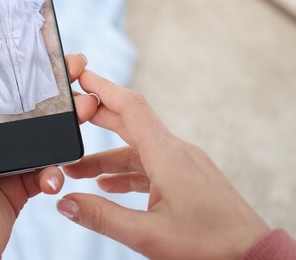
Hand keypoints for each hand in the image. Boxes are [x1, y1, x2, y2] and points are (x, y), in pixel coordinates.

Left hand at [0, 53, 98, 249]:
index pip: (0, 86)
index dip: (22, 69)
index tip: (47, 54)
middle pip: (28, 107)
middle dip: (56, 92)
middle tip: (79, 77)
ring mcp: (7, 161)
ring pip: (44, 135)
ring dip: (67, 124)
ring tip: (85, 112)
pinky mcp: (21, 184)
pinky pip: (46, 171)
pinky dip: (54, 172)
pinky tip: (53, 176)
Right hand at [57, 70, 269, 258]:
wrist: (253, 257)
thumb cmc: (209, 246)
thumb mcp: (147, 234)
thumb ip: (101, 216)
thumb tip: (64, 203)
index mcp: (167, 155)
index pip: (130, 107)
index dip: (103, 88)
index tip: (80, 76)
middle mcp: (176, 151)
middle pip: (130, 123)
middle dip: (97, 119)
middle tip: (69, 117)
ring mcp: (185, 164)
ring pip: (138, 150)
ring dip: (108, 158)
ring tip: (78, 171)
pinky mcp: (189, 178)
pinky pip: (151, 165)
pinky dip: (127, 171)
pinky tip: (108, 185)